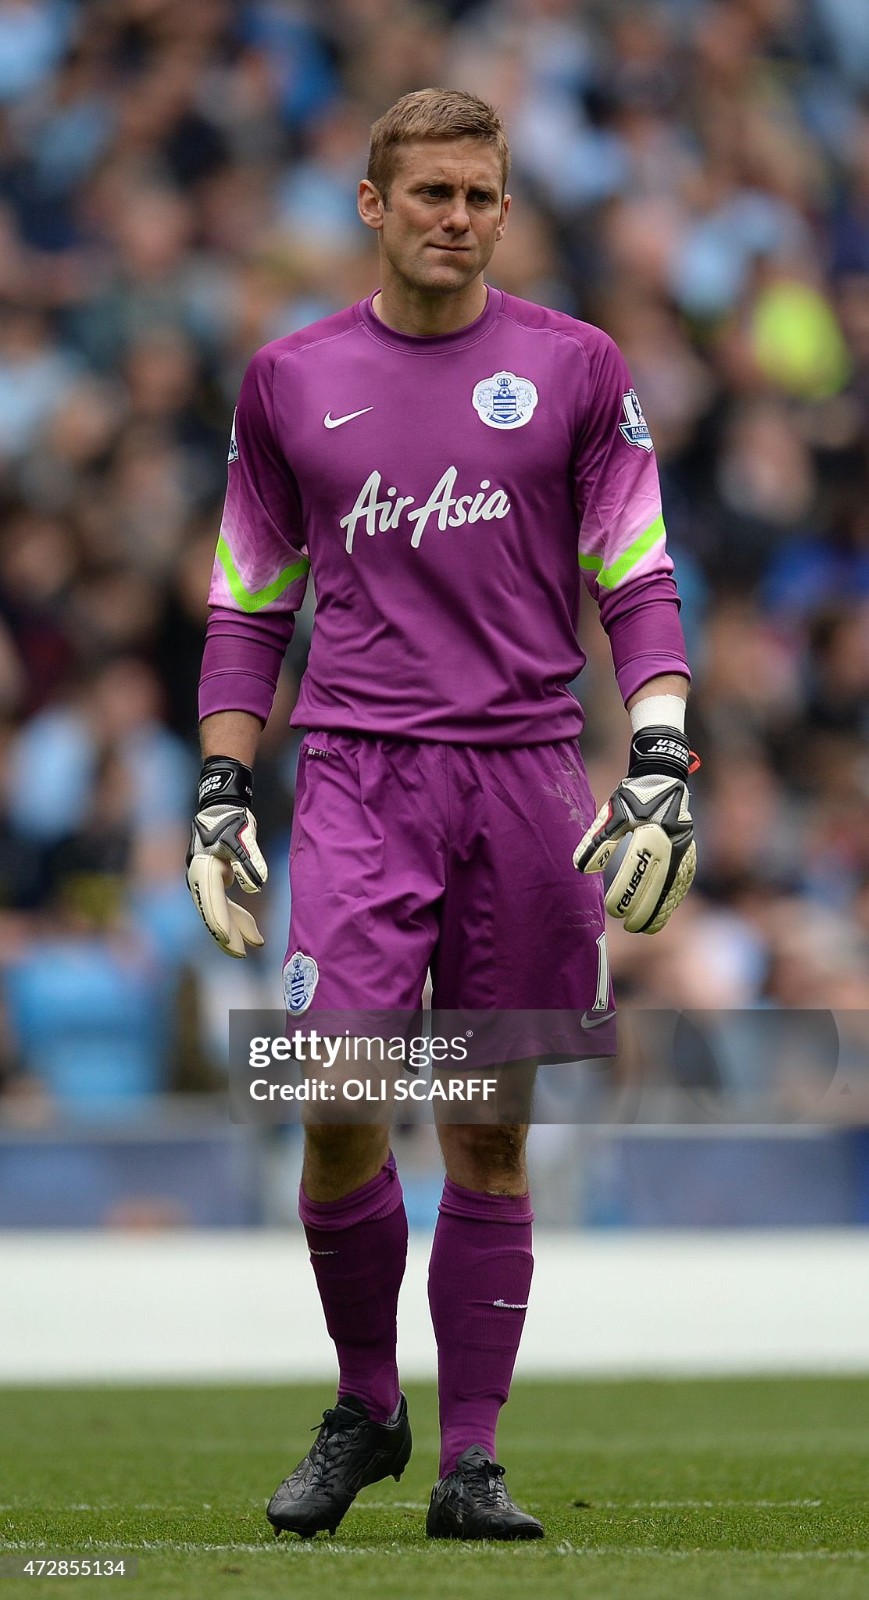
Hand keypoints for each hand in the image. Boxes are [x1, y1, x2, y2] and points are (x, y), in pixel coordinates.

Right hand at [186, 756, 267, 957]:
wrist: (221, 805)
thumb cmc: (232, 821)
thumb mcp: (242, 839)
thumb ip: (249, 862)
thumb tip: (255, 887)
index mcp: (204, 871)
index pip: (212, 905)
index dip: (223, 926)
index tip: (233, 944)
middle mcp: (199, 879)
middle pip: (212, 914)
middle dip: (228, 936)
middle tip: (242, 954)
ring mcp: (205, 881)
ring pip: (219, 912)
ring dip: (236, 928)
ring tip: (257, 942)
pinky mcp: (214, 880)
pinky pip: (224, 904)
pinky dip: (238, 917)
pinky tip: (252, 929)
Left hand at [573, 728, 697, 933]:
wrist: (665, 778)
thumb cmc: (633, 796)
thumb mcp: (612, 813)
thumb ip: (599, 841)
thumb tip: (584, 869)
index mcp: (651, 834)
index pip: (637, 873)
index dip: (625, 894)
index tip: (613, 910)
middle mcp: (671, 844)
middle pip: (658, 886)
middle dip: (644, 910)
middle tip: (629, 927)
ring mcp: (684, 850)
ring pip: (674, 887)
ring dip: (661, 910)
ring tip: (646, 928)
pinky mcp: (689, 852)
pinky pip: (682, 881)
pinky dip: (672, 899)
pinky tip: (664, 912)